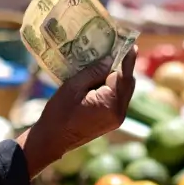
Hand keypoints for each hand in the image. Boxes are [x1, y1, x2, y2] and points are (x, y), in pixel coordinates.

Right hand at [20, 48, 136, 177]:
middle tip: (119, 48)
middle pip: (128, 84)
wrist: (52, 140)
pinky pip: (118, 99)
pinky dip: (113, 87)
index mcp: (110, 104)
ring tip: (110, 60)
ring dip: (118, 77)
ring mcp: (117, 119)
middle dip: (124, 67)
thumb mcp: (73, 87)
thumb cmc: (59, 113)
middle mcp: (119, 113)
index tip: (131, 44)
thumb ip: (94, 72)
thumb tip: (111, 58)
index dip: (127, 59)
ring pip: (124, 91)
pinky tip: (102, 78)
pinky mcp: (112, 122)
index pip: (124, 76)